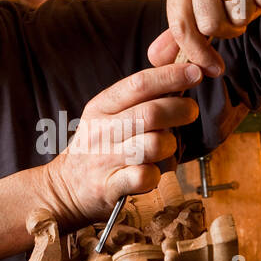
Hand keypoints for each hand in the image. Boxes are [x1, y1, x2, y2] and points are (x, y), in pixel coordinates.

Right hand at [39, 62, 202, 223]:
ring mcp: (104, 159)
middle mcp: (101, 130)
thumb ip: (137, 99)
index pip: (139, 84)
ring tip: (166, 146)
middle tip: (191, 111)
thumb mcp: (106, 115)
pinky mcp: (110, 187)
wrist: (65, 188)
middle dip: (180, 109)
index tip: (194, 72)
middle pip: (151, 113)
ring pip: (153, 144)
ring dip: (169, 144)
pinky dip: (156, 175)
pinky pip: (145, 176)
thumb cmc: (98, 148)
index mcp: (101, 107)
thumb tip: (179, 76)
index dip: (170, 76)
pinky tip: (151, 173)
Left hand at [148, 0, 260, 75]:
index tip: (214, 70)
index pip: (181, 25)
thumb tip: (155, 58)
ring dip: (252, 13)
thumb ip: (182, 29)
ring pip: (240, 14)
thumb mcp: (202, 1)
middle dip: (230, 30)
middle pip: (211, 24)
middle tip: (236, 14)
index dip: (198, 54)